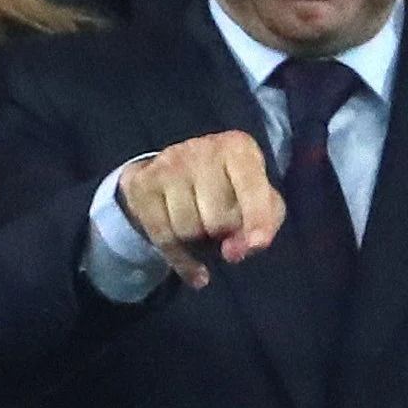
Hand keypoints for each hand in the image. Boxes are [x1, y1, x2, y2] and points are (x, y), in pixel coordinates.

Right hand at [114, 131, 282, 287]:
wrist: (171, 173)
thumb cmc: (227, 189)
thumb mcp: (260, 200)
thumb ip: (264, 226)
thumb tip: (233, 252)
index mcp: (238, 149)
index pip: (251, 187)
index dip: (257, 218)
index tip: (258, 243)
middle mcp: (203, 149)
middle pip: (218, 218)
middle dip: (221, 231)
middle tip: (217, 219)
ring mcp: (169, 163)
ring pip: (187, 229)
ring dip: (197, 239)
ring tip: (198, 220)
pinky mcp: (142, 183)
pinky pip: (162, 237)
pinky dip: (180, 259)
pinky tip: (189, 258)